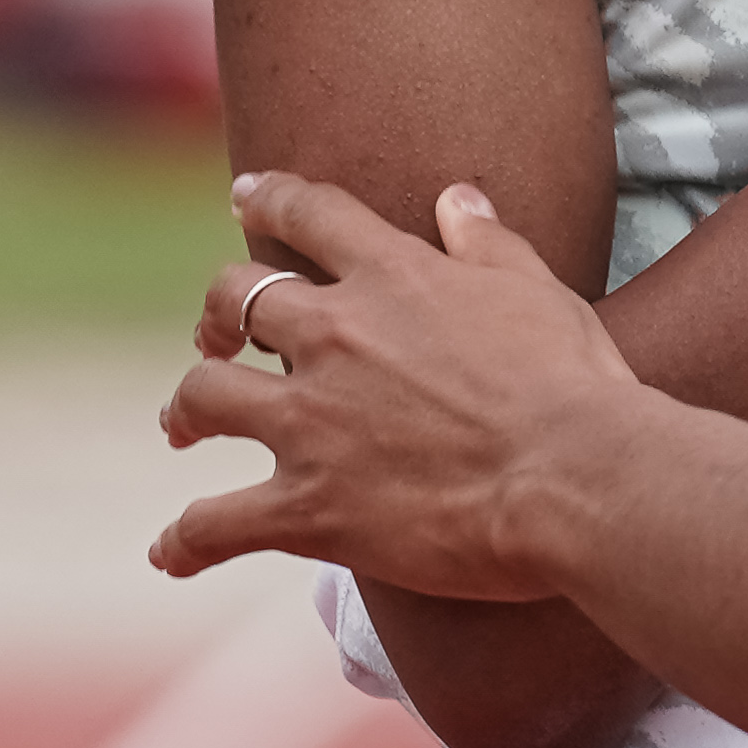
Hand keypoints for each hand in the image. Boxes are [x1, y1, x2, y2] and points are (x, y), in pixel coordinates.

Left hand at [157, 175, 635, 598]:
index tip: (245, 196)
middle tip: (217, 337)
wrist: (573, 476)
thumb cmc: (571, 380)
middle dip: (217, 314)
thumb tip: (456, 198)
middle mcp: (336, 336)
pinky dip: (186, 539)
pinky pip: (214, 523)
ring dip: (186, 408)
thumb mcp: (536, 289)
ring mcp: (311, 422)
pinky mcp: (307, 508)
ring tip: (183, 425)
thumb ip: (486, 241)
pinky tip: (174, 551)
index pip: (310, 215)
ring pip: (205, 396)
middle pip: (236, 298)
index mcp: (394, 276)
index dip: (269, 199)